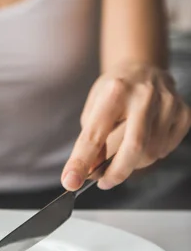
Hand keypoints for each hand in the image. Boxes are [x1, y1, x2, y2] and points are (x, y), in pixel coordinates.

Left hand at [61, 63, 190, 190]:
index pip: (95, 134)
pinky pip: (165, 150)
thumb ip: (90, 139)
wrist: (143, 67)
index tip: (71, 182)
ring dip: (132, 162)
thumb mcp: (94, 107)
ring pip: (150, 153)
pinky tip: (145, 140)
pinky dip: (151, 154)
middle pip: (133, 147)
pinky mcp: (183, 113)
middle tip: (103, 181)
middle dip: (116, 172)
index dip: (82, 161)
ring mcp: (168, 104)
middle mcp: (144, 95)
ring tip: (124, 150)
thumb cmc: (114, 91)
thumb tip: (89, 172)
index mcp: (115, 91)